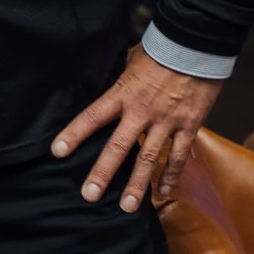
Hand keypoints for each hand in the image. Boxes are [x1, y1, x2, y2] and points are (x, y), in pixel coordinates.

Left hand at [51, 47, 225, 212]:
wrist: (196, 47)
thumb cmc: (160, 51)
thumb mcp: (130, 61)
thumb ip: (119, 81)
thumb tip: (103, 86)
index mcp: (122, 93)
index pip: (92, 116)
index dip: (73, 134)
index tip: (57, 152)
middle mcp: (141, 111)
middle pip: (118, 146)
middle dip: (102, 173)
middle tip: (90, 195)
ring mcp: (166, 121)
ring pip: (149, 158)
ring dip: (138, 185)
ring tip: (128, 207)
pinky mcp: (189, 126)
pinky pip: (179, 156)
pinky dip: (171, 176)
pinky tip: (163, 193)